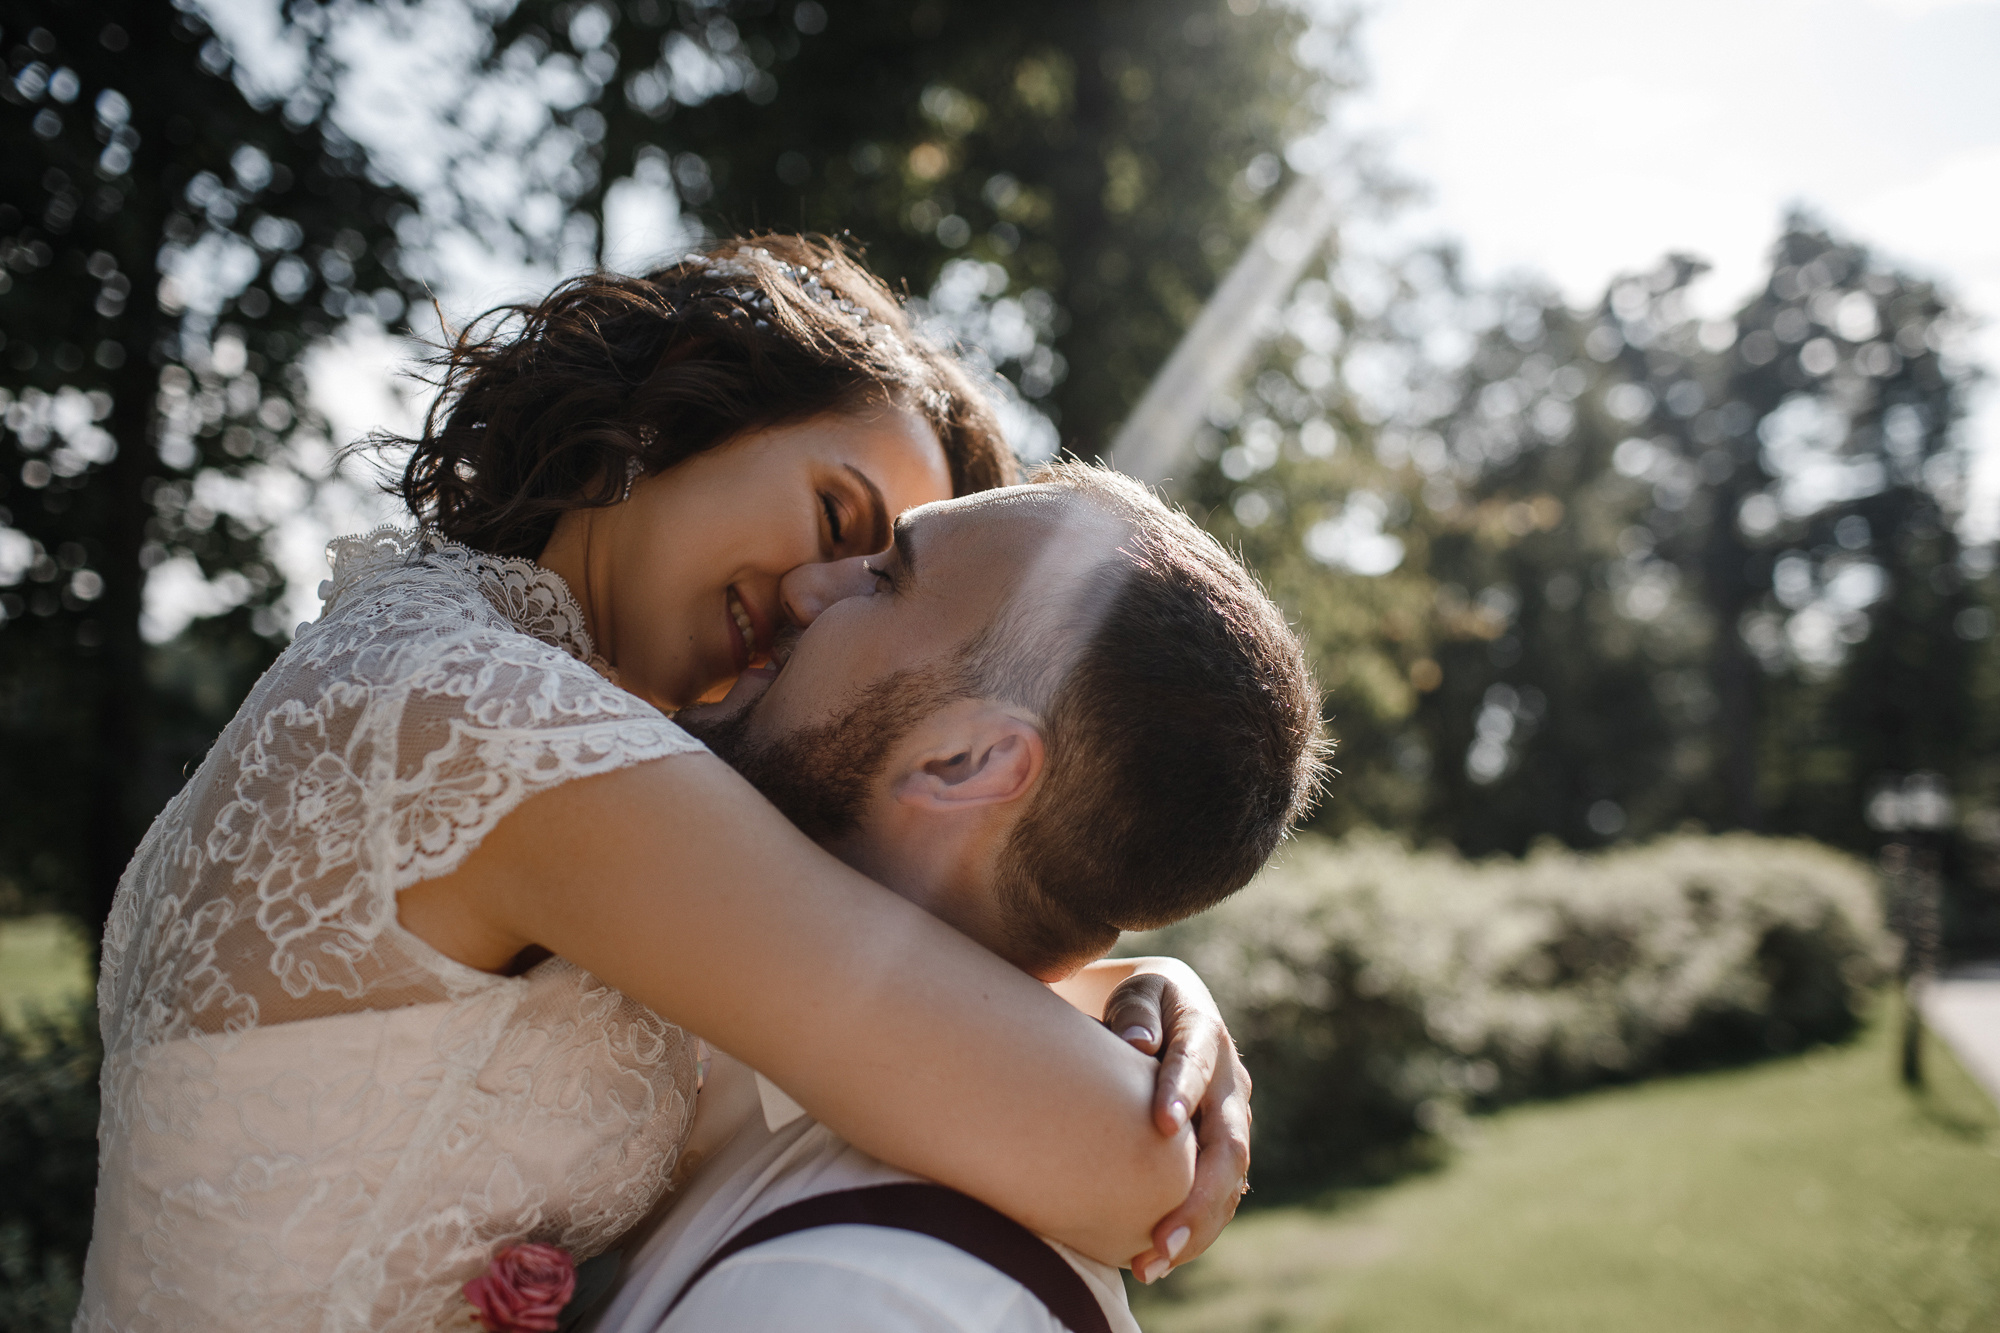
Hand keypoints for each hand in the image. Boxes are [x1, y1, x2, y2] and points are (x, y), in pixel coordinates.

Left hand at [1102, 963, 1251, 1283]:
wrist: (1170, 1014)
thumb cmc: (1141, 1005)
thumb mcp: (1137, 994)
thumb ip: (1136, 1014)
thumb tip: (1138, 1044)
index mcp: (1206, 1036)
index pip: (1196, 1064)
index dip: (1182, 1092)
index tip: (1161, 1124)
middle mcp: (1230, 1085)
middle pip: (1227, 1146)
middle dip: (1198, 1197)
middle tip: (1160, 1240)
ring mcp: (1232, 1122)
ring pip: (1229, 1183)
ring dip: (1196, 1228)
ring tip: (1151, 1264)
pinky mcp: (1222, 1151)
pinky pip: (1218, 1197)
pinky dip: (1193, 1232)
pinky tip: (1155, 1261)